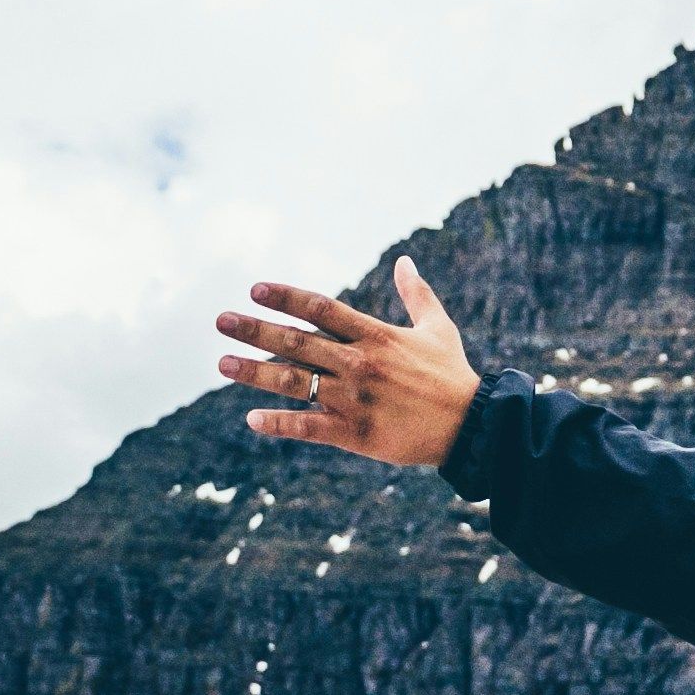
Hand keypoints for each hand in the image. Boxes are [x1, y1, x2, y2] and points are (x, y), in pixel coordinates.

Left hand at [216, 257, 482, 467]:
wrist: (473, 427)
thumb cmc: (453, 376)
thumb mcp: (439, 328)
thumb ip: (417, 294)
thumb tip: (404, 260)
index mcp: (376, 336)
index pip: (321, 309)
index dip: (286, 297)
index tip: (255, 289)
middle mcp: (360, 363)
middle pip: (298, 342)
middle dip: (255, 330)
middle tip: (221, 321)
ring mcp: (355, 400)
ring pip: (296, 382)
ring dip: (255, 372)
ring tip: (223, 364)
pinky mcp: (357, 434)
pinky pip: (310, 427)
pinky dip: (281, 423)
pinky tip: (254, 419)